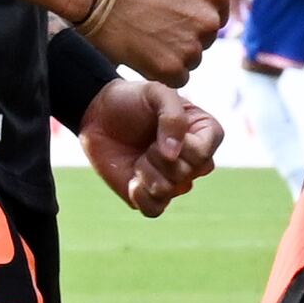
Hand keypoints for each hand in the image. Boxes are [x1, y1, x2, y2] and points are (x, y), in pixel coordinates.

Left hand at [76, 76, 220, 215]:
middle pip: (187, 174)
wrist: (99, 114)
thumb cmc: (132, 99)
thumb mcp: (156, 92)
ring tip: (140, 156)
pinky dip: (141, 196)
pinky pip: (155, 210)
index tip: (161, 127)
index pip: (203, 154)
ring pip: (169, 190)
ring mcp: (174, 180)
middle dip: (159, 156)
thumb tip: (173, 155)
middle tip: (147, 142)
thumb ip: (173, 116)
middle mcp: (193, 161)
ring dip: (147, 172)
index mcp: (204, 134)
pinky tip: (132, 180)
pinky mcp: (151, 195)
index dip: (181, 145)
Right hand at [78, 0, 234, 81]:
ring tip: (146, 37)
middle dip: (185, 36)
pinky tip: (144, 54)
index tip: (171, 15)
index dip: (194, 17)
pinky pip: (177, 78)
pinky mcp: (172, 69)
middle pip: (206, 40)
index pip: (217, 16)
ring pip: (192, 60)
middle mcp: (210, 21)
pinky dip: (162, 71)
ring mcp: (192, 47)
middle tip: (154, 25)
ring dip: (174, 54)